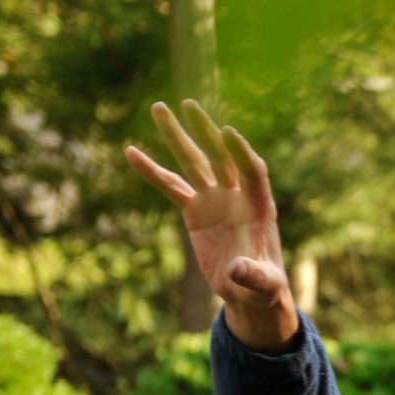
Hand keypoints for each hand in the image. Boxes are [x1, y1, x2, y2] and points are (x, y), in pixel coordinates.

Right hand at [125, 101, 297, 352]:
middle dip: (206, 133)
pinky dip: (151, 170)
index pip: (252, 172)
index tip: (227, 133)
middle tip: (188, 106)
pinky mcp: (195, 209)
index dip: (241, 153)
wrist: (249, 289)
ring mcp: (215, 199)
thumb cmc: (264, 287)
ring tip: (158, 108)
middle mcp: (237, 196)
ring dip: (177, 137)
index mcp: (260, 208)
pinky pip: (170, 185)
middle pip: (221, 157)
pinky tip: (130, 151)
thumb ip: (254, 275)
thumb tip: (236, 269)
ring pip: (194, 163)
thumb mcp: (263, 285)